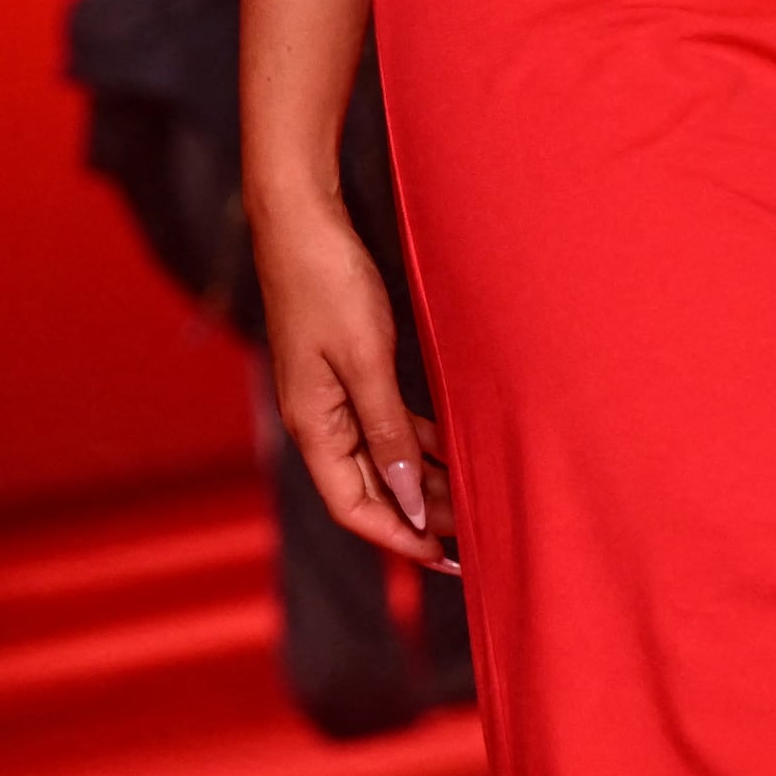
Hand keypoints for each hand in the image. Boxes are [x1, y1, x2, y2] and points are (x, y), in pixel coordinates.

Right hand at [254, 191, 447, 572]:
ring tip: (472, 497)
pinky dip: (417, 440)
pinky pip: (384, 421)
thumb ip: (386, 429)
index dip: (399, 536)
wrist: (300, 218)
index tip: (445, 556)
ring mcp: (332, 395)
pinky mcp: (346, 369)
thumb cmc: (326, 282)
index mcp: (313, 426)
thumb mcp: (364, 360)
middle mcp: (319, 420)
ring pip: (381, 456)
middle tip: (475, 530)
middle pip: (370, 487)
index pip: (354, 507)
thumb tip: (405, 496)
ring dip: (422, 479)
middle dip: (418, 513)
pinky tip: (453, 446)